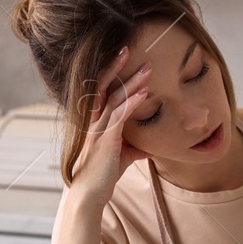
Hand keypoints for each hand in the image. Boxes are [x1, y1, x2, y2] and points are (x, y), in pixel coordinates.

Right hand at [68, 46, 151, 206]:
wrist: (90, 195)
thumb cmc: (103, 175)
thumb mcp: (123, 157)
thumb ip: (135, 147)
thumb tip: (152, 147)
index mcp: (95, 120)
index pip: (101, 89)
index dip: (111, 72)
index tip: (123, 56)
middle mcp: (93, 121)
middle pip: (105, 86)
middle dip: (119, 67)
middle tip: (131, 48)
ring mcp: (98, 129)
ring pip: (114, 99)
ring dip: (132, 83)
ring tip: (147, 69)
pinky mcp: (105, 140)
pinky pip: (119, 117)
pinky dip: (132, 104)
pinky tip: (144, 94)